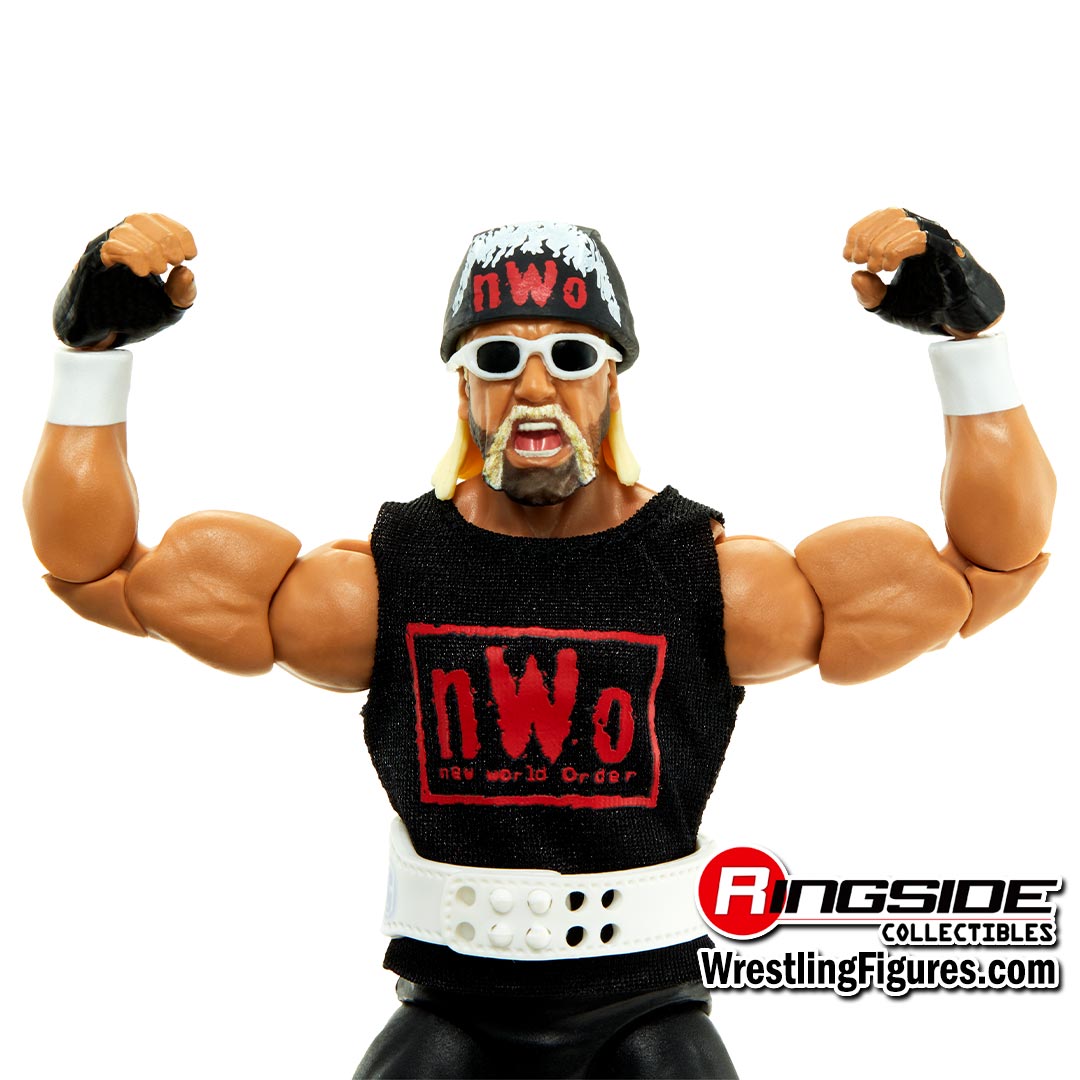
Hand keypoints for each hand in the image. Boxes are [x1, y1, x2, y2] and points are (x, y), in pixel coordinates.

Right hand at [54, 214, 197, 349]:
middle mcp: (120, 242)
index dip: (180, 234)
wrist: (105, 337)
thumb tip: (187, 271)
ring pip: (124, 231)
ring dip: (149, 248)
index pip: (159, 220)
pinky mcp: (90, 264)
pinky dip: (131, 255)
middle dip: (166, 240)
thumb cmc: (136, 317)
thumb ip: (182, 293)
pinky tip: (143, 271)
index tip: (189, 256)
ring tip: (157, 270)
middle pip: (142, 219)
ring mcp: (103, 251)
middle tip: (174, 262)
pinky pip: (108, 248)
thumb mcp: (168, 308)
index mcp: (141, 244)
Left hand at [842, 208, 1003, 337]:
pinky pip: (922, 238)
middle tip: (858, 261)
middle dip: (866, 237)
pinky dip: (898, 248)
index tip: (847, 257)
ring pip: (905, 222)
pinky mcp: (949, 252)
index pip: (880, 218)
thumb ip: (869, 294)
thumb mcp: (887, 305)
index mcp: (908, 239)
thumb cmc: (925, 308)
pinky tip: (888, 267)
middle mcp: (925, 233)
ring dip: (881, 243)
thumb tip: (854, 276)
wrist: (956, 320)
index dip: (858, 233)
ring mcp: (939, 240)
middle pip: (891, 214)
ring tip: (876, 268)